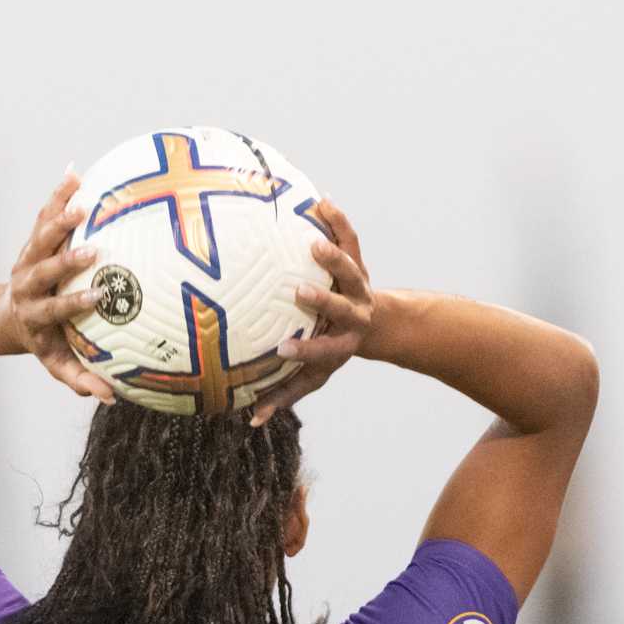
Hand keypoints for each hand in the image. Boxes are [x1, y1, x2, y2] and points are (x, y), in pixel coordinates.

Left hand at [3, 173, 115, 402]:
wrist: (8, 316)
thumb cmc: (42, 341)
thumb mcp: (56, 363)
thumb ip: (79, 379)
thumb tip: (111, 398)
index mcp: (35, 313)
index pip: (56, 308)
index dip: (74, 303)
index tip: (97, 297)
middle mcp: (28, 283)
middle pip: (44, 268)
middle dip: (66, 259)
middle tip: (92, 247)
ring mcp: (28, 258)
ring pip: (41, 235)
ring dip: (59, 215)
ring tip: (82, 195)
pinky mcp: (32, 241)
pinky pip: (45, 215)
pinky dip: (58, 194)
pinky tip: (76, 172)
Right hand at [251, 200, 374, 425]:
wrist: (373, 324)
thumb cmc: (330, 350)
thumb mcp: (312, 375)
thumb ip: (283, 395)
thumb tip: (251, 420)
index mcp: (342, 344)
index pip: (323, 349)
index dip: (305, 350)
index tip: (281, 348)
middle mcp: (354, 315)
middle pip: (343, 308)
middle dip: (324, 300)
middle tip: (299, 291)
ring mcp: (359, 286)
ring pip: (352, 270)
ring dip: (335, 257)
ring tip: (313, 242)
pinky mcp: (358, 262)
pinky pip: (351, 238)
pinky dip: (339, 221)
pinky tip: (320, 202)